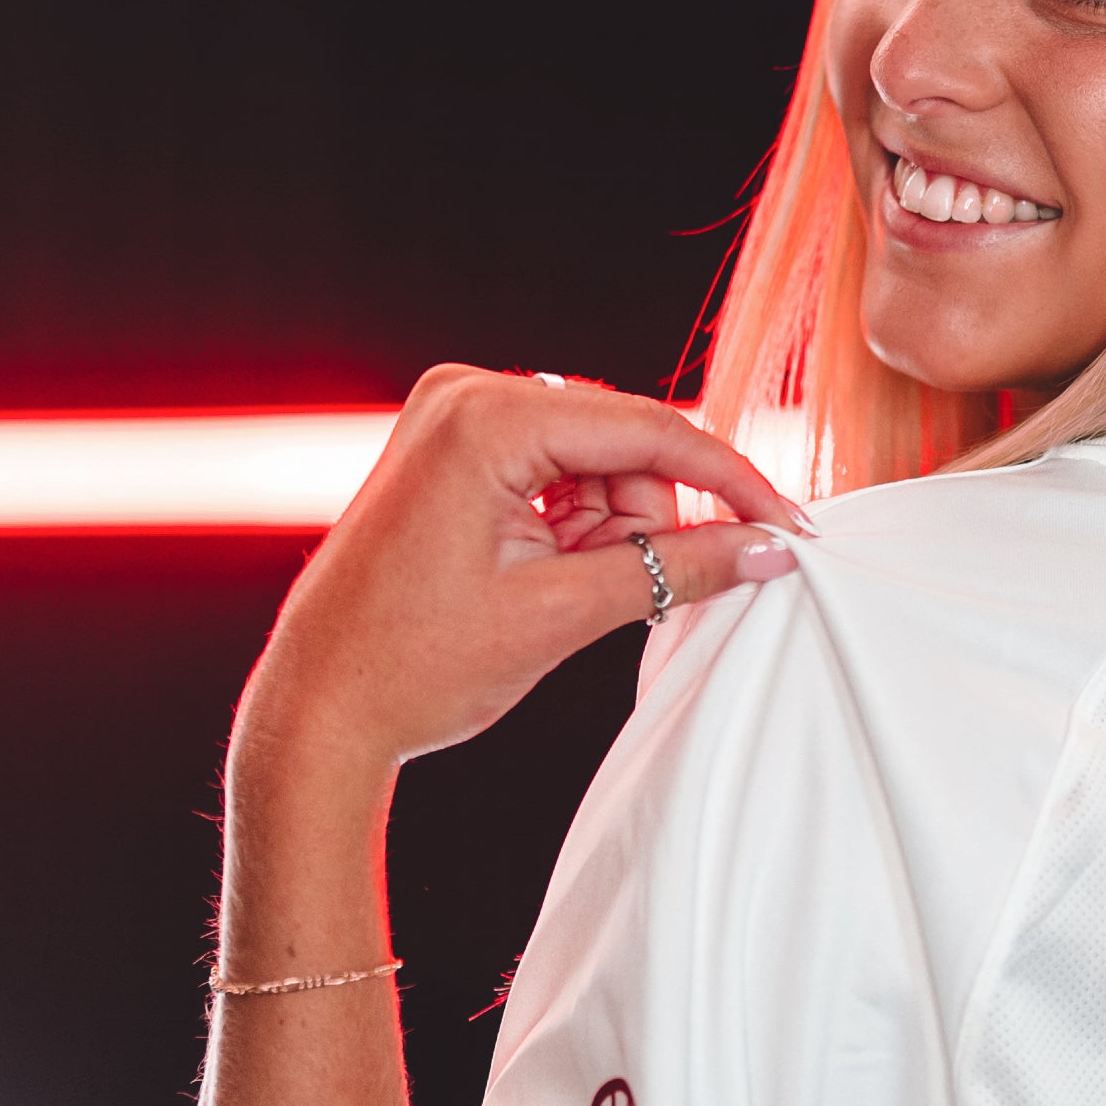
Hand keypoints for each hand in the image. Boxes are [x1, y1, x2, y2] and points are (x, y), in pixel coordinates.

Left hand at [233, 368, 813, 785]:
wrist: (317, 710)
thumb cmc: (413, 667)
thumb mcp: (561, 615)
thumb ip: (675, 569)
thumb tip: (766, 548)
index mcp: (486, 419)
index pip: (649, 429)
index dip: (731, 482)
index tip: (788, 526)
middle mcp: (465, 395)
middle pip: (624, 441)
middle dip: (647, 519)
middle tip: (625, 594)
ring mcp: (453, 417)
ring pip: (596, 458)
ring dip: (610, 528)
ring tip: (565, 594)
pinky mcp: (451, 447)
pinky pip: (554, 468)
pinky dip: (574, 524)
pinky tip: (549, 575)